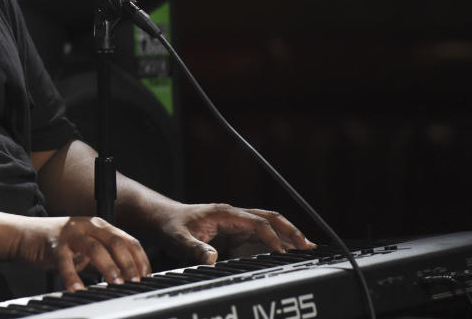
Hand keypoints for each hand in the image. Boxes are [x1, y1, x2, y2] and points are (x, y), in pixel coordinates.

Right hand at [13, 216, 150, 290]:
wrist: (25, 235)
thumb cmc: (57, 244)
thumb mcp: (86, 247)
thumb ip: (104, 257)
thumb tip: (127, 276)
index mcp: (99, 225)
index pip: (127, 240)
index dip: (140, 258)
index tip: (147, 276)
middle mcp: (87, 226)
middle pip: (115, 242)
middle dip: (129, 263)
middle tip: (136, 282)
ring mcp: (70, 234)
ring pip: (95, 248)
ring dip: (108, 267)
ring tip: (115, 284)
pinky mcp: (54, 245)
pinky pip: (65, 261)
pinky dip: (73, 276)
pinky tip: (78, 288)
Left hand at [156, 203, 315, 264]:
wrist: (162, 219)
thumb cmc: (171, 225)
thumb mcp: (178, 239)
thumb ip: (195, 249)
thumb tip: (213, 258)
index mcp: (225, 214)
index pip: (257, 223)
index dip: (272, 238)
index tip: (283, 253)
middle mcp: (233, 216)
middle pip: (269, 218)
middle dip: (290, 230)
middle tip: (309, 246)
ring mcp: (235, 223)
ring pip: (267, 225)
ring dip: (287, 235)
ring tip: (306, 249)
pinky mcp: (233, 232)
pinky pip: (259, 234)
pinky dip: (275, 242)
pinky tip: (285, 252)